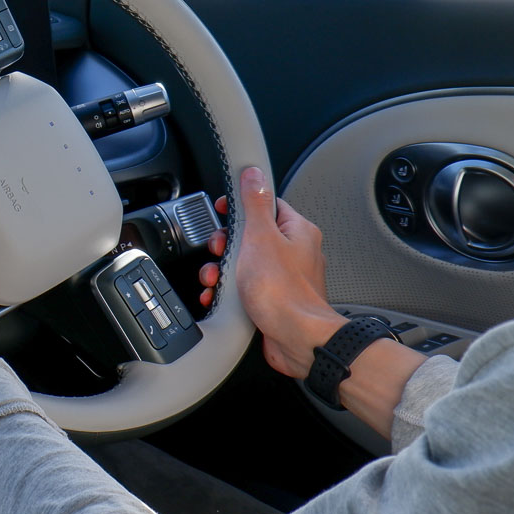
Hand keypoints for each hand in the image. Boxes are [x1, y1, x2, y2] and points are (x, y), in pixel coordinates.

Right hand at [196, 166, 341, 378]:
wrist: (297, 338)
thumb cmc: (283, 291)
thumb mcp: (260, 237)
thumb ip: (254, 204)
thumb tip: (253, 174)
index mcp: (297, 231)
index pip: (267, 204)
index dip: (241, 206)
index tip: (224, 211)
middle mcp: (296, 252)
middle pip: (252, 235)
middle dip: (226, 246)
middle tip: (219, 252)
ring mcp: (286, 277)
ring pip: (246, 263)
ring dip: (223, 271)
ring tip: (216, 279)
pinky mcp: (275, 299)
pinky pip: (248, 287)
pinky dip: (230, 291)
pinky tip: (221, 297)